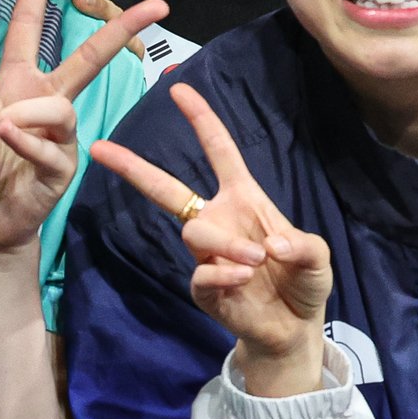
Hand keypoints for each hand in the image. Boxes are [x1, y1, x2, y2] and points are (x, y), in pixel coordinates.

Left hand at [0, 0, 165, 262]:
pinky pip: (51, 144)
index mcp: (17, 85)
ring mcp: (59, 136)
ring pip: (60, 106)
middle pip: (89, 58)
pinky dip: (24, 139)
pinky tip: (3, 142)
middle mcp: (44, 103)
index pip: (29, 28)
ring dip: (24, 115)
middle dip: (121, 27)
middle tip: (158, 6)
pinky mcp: (63, 168)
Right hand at [92, 83, 330, 394]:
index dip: (201, 119)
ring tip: (256, 261)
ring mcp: (207, 255)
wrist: (294, 328)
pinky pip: (200, 273)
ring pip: (194, 232)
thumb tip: (269, 244)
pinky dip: (223, 275)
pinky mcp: (203, 289)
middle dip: (133, 167)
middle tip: (100, 148)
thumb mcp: (317, 257)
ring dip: (226, 244)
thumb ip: (302, 246)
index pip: (219, 151)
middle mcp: (218, 220)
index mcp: (243, 199)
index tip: (178, 90)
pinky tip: (242, 280)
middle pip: (166, 187)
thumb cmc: (303, 281)